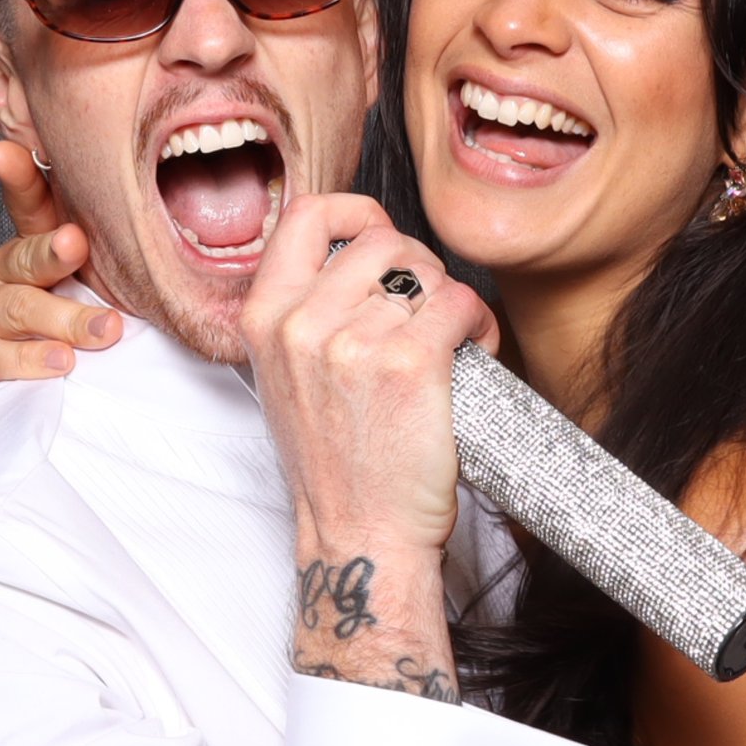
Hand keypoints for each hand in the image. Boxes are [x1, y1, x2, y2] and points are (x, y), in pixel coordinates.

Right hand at [0, 140, 121, 386]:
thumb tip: (173, 208)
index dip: (18, 177)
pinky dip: (25, 361)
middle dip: (51, 252)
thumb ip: (118, 253)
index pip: (28, 204)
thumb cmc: (79, 325)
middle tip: (77, 245)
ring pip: (16, 307)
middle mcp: (2, 272)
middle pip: (25, 256)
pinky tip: (58, 363)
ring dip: (62, 318)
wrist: (48, 388)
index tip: (2, 151)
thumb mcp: (102, 286)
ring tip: (103, 331)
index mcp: (34, 247)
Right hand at [238, 195, 495, 697]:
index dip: (355, 212)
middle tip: (428, 314)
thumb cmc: (334, 463)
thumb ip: (305, 312)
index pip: (306, 215)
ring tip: (452, 342)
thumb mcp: (287, 377)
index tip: (379, 234)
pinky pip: (462, 303)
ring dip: (451, 301)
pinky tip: (474, 354)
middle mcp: (301, 323)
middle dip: (418, 269)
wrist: (361, 534)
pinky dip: (480, 326)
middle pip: (383, 240)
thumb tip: (353, 254)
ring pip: (427, 272)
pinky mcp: (410, 363)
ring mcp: (354, 341)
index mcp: (264, 318)